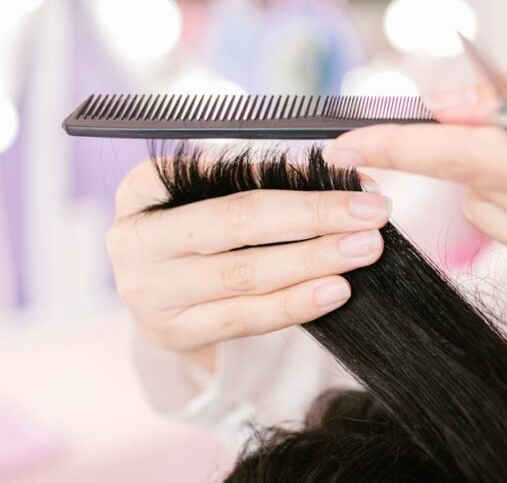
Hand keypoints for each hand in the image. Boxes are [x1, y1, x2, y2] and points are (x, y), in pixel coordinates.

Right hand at [108, 160, 390, 370]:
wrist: (153, 291)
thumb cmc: (189, 225)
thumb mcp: (205, 190)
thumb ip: (261, 177)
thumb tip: (340, 172)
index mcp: (140, 189)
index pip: (222, 176)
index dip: (290, 177)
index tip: (352, 178)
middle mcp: (134, 240)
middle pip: (236, 224)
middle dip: (312, 217)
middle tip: (372, 213)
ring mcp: (150, 293)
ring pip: (244, 276)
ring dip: (312, 261)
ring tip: (363, 250)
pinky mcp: (175, 333)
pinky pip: (245, 319)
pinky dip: (294, 304)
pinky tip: (335, 290)